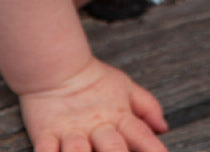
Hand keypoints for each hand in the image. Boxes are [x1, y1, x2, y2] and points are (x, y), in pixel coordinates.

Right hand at [20, 57, 168, 151]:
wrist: (57, 67)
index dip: (153, 149)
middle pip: (113, 148)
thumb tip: (164, 126)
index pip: (141, 135)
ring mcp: (71, 131)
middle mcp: (97, 127)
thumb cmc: (93, 80)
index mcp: (118, 116)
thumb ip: (147, 106)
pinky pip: (45, 151)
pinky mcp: (46, 134)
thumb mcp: (125, 87)